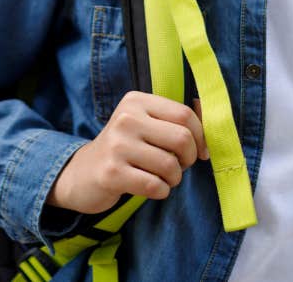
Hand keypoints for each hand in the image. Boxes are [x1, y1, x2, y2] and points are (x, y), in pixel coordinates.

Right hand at [46, 91, 208, 214]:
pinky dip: (161, 191)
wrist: (83, 173)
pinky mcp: (111, 173)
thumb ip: (176, 116)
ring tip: (165, 178)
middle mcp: (126, 118)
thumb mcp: (146, 122)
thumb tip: (208, 111)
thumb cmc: (125, 147)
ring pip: (170, 165)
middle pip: (182, 139)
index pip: (184, 115)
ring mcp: (117, 145)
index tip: (200, 151)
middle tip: (180, 166)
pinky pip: (155, 186)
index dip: (201, 136)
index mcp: (137, 101)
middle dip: (189, 159)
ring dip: (174, 178)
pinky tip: (152, 188)